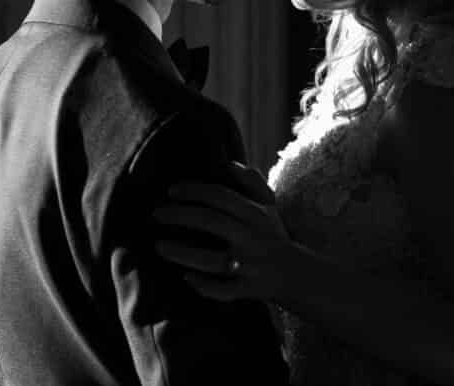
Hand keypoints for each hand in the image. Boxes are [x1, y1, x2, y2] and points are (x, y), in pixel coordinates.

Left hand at [154, 162, 291, 300]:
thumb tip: (228, 163)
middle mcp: (251, 237)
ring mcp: (249, 264)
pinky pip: (222, 290)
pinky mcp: (248, 288)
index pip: (220, 196)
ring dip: (183, 253)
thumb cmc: (274, 236)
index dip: (194, 191)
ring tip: (159, 246)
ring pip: (212, 259)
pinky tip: (187, 278)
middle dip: (180, 216)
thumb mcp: (269, 206)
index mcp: (255, 214)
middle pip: (211, 221)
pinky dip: (204, 285)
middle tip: (155, 214)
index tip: (171, 191)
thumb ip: (251, 182)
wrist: (298, 275)